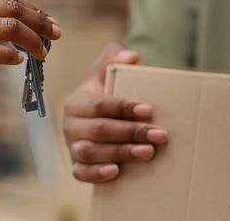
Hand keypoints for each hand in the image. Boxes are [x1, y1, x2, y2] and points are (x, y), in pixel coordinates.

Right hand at [0, 0, 60, 106]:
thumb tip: (27, 22)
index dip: (33, 10)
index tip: (50, 21)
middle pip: (14, 9)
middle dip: (41, 23)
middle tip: (57, 35)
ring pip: (11, 28)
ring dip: (34, 41)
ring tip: (43, 53)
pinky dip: (13, 56)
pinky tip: (18, 61)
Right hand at [63, 43, 167, 182]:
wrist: (99, 120)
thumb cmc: (105, 96)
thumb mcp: (106, 74)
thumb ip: (114, 58)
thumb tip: (131, 56)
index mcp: (76, 102)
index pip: (98, 104)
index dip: (122, 107)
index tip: (148, 110)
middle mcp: (70, 125)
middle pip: (99, 130)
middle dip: (131, 132)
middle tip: (160, 135)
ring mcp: (73, 147)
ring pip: (91, 152)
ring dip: (121, 153)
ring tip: (148, 152)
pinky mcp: (77, 166)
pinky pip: (81, 173)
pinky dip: (96, 174)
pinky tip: (116, 172)